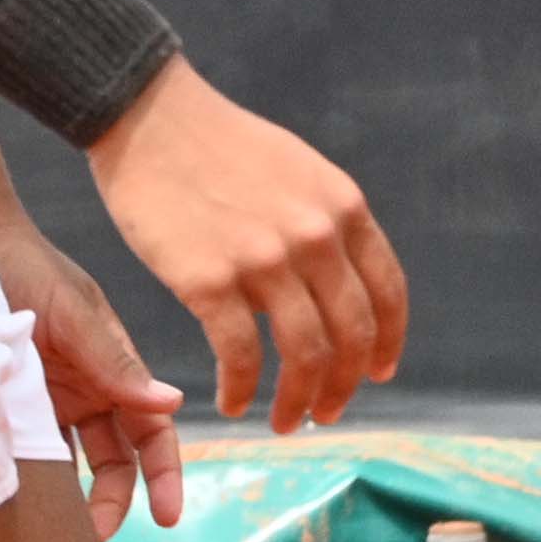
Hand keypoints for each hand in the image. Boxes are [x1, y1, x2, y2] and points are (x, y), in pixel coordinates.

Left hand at [0, 205, 188, 535]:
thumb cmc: (28, 268)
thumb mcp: (74, 312)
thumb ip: (115, 360)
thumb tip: (173, 402)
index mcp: (116, 368)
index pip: (153, 431)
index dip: (166, 473)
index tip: (168, 517)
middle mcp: (89, 391)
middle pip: (117, 461)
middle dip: (115, 503)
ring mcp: (49, 403)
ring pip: (73, 467)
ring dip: (72, 502)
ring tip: (60, 539)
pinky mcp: (11, 409)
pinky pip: (27, 456)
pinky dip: (31, 484)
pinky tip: (20, 507)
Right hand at [83, 58, 408, 434]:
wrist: (152, 119)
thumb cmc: (220, 148)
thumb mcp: (298, 173)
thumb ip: (324, 224)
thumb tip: (333, 288)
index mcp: (343, 207)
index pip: (388, 292)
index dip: (387, 342)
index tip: (377, 373)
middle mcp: (315, 236)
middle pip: (352, 334)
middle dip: (344, 385)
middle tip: (328, 413)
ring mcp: (266, 260)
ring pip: (306, 355)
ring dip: (298, 401)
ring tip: (283, 422)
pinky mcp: (210, 281)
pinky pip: (241, 357)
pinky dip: (242, 391)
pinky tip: (233, 404)